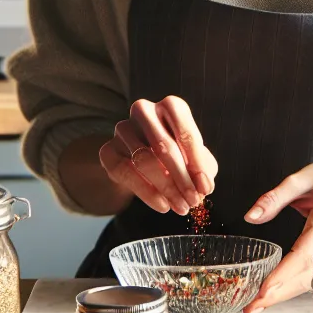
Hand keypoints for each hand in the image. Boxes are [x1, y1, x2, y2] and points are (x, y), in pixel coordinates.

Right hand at [97, 95, 217, 216]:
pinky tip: (162, 205)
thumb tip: (203, 186)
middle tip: (193, 201)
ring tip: (180, 206)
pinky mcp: (108, 150)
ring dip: (166, 188)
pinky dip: (147, 192)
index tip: (205, 188)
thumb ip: (203, 169)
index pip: (185, 132)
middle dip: (182, 179)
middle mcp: (144, 111)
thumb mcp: (194, 158)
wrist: (140, 159)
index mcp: (170, 106)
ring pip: (144, 160)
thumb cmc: (176, 155)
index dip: (197, 163)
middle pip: (164, 146)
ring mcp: (123, 129)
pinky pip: (125, 172)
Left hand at [241, 161, 312, 312]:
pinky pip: (305, 277)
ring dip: (281, 296)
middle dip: (278, 294)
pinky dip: (287, 289)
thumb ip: (276, 197)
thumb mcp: (303, 179)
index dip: (283, 273)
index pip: (302, 255)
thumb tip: (251, 216)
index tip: (265, 289)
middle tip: (252, 309)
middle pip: (303, 277)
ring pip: (304, 281)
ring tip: (255, 308)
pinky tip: (269, 296)